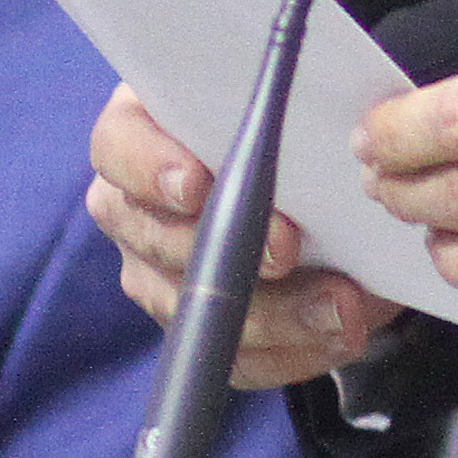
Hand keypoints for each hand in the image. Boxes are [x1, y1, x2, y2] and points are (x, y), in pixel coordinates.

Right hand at [86, 86, 396, 387]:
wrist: (326, 180)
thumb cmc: (298, 123)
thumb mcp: (288, 98)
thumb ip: (285, 102)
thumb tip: (315, 122)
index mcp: (143, 130)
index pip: (117, 147)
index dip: (149, 167)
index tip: (196, 184)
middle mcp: (135, 207)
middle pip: (153, 238)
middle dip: (225, 250)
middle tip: (287, 248)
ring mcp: (159, 273)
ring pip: (194, 310)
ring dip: (274, 314)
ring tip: (340, 306)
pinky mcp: (201, 329)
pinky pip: (233, 359)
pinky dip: (292, 352)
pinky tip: (337, 334)